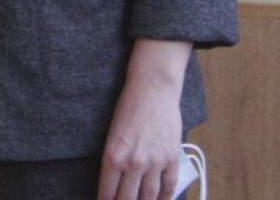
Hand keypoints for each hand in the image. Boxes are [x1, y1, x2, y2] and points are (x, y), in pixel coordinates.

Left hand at [99, 39, 192, 199]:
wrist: (152, 90)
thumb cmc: (128, 109)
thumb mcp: (112, 135)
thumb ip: (114, 161)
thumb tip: (115, 184)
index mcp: (113, 156)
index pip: (108, 193)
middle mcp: (133, 162)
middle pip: (127, 199)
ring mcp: (155, 162)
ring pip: (149, 197)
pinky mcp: (171, 159)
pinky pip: (169, 187)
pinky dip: (164, 198)